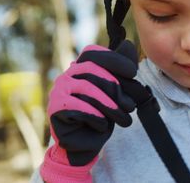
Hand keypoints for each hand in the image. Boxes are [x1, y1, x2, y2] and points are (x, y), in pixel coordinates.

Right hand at [40, 40, 137, 182]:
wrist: (85, 144)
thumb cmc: (101, 116)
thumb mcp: (115, 93)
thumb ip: (120, 71)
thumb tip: (128, 44)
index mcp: (81, 67)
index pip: (93, 53)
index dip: (114, 59)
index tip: (133, 72)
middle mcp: (68, 74)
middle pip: (93, 69)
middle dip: (116, 88)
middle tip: (131, 106)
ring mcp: (59, 89)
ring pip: (88, 88)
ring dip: (110, 106)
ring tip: (123, 120)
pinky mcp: (55, 106)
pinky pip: (78, 106)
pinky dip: (95, 116)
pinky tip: (103, 125)